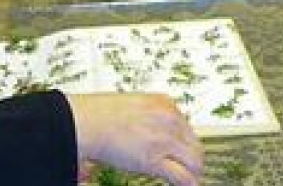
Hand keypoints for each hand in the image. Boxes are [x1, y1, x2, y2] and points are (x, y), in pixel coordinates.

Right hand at [66, 93, 202, 185]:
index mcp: (165, 103)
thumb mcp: (135, 105)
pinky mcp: (154, 159)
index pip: (187, 127)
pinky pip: (182, 176)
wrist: (86, 121)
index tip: (184, 151)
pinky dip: (188, 184)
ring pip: (194, 161)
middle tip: (191, 169)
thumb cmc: (100, 114)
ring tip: (190, 180)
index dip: (185, 143)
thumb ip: (151, 116)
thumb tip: (155, 133)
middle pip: (196, 144)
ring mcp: (164, 139)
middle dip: (193, 159)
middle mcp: (169, 119)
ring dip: (194, 173)